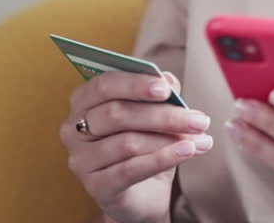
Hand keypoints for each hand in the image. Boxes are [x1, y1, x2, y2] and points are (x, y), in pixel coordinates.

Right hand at [60, 70, 213, 222]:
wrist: (142, 194)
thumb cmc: (143, 146)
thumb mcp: (153, 115)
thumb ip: (157, 93)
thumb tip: (167, 79)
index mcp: (83, 101)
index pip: (104, 85)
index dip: (135, 84)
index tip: (166, 88)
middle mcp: (73, 129)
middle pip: (117, 114)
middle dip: (163, 115)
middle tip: (198, 120)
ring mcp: (81, 160)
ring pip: (127, 142)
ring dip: (169, 139)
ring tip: (200, 140)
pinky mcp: (96, 186)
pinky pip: (131, 170)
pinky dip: (163, 159)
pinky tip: (186, 152)